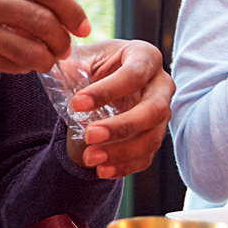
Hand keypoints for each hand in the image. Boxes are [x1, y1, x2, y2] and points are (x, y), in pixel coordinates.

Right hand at [0, 0, 90, 96]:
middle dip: (62, 38)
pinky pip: (3, 62)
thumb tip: (54, 4)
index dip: (71, 10)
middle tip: (66, 48)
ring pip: (26, 46)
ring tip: (48, 61)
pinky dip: (20, 66)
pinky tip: (21, 65)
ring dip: (45, 58)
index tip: (83, 25)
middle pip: (41, 18)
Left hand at [65, 39, 173, 178]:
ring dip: (121, 152)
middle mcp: (161, 86)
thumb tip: (65, 68)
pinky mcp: (154, 136)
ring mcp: (162, 114)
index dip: (107, 91)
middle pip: (153, 110)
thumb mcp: (85, 58)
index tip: (76, 104)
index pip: (134, 75)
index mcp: (146, 57)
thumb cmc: (98, 65)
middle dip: (121, 126)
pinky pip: (146, 156)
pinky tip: (102, 170)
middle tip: (89, 135)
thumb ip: (76, 64)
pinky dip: (125, 166)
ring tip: (90, 158)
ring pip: (152, 138)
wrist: (105, 83)